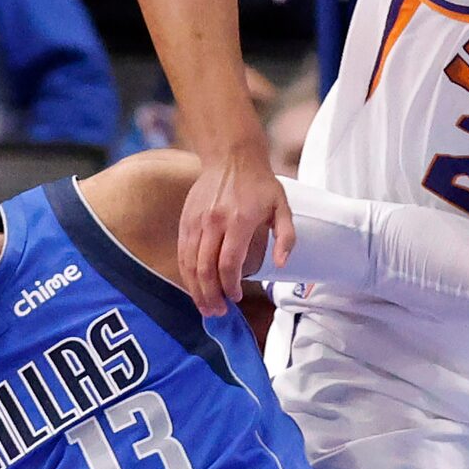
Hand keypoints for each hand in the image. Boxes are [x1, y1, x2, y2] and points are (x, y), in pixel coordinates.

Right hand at [178, 147, 293, 315]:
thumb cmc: (260, 184)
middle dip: (211, 295)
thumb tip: (281, 264)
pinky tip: (194, 286)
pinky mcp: (186, 219)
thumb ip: (286, 237)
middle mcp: (213, 222)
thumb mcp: (282, 207)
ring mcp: (196, 221)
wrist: (231, 156)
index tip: (236, 298)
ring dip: (196, 289)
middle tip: (218, 312)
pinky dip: (186, 273)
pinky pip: (182, 252)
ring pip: (189, 263)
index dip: (230, 286)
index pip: (228, 263)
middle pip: (205, 268)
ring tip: (205, 307)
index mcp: (238, 221)